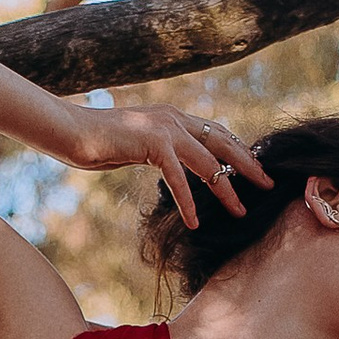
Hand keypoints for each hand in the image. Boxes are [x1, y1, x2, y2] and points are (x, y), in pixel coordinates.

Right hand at [53, 86, 273, 229]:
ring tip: (241, 211)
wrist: (70, 130)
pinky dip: (188, 202)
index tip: (255, 168)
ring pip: (208, 162)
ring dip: (227, 189)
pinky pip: (178, 178)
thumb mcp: (137, 145)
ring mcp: (165, 128)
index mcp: (173, 116)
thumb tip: (173, 166)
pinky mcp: (152, 143)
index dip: (238, 150)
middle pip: (223, 143)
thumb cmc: (97, 142)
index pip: (216, 132)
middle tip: (268, 184)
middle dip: (248, 165)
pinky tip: (195, 222)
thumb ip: (159, 152)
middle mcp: (174, 117)